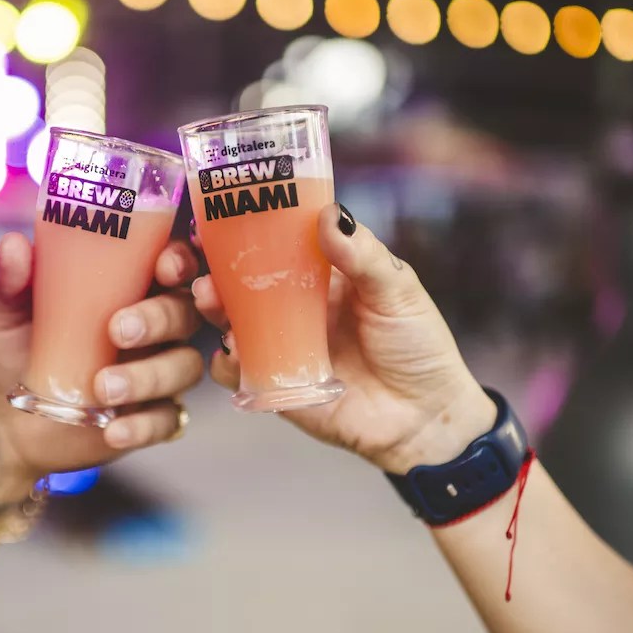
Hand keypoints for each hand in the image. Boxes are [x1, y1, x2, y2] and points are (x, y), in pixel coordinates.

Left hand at [0, 233, 203, 478]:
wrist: (3, 419)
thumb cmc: (14, 351)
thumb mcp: (5, 312)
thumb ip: (9, 279)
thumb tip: (13, 245)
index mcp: (128, 288)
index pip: (171, 264)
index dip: (179, 260)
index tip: (164, 267)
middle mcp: (153, 328)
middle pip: (184, 313)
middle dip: (159, 319)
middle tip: (118, 331)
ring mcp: (155, 373)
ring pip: (183, 367)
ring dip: (149, 376)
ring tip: (102, 388)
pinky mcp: (150, 417)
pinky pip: (167, 420)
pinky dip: (142, 426)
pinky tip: (111, 430)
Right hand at [193, 204, 495, 474]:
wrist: (426, 417)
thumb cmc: (419, 346)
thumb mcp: (398, 290)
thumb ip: (363, 255)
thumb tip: (328, 215)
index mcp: (323, 277)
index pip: (279, 245)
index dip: (249, 231)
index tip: (223, 216)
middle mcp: (296, 309)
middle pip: (245, 284)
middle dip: (219, 272)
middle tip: (206, 265)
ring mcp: (283, 346)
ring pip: (233, 323)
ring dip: (214, 311)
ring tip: (211, 302)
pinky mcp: (277, 385)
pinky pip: (239, 373)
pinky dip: (227, 363)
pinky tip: (231, 354)